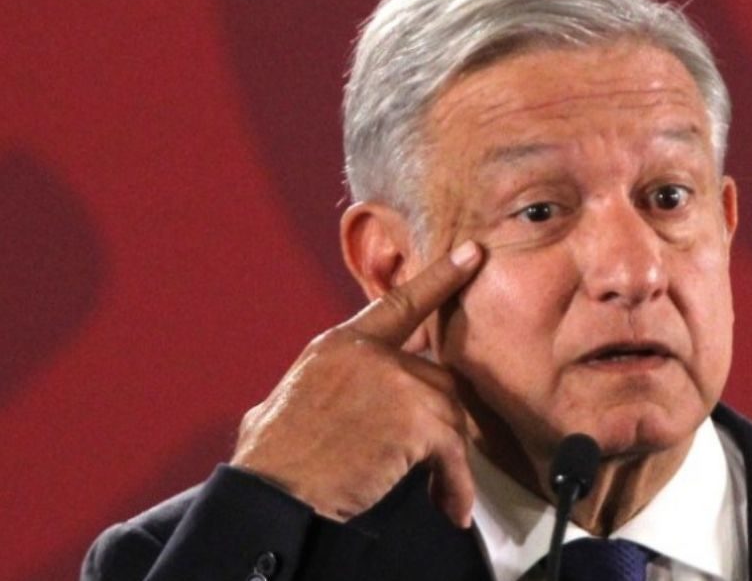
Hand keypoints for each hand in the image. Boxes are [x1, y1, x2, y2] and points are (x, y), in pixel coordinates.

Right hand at [231, 241, 483, 525]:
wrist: (273, 495)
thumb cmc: (272, 463)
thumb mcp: (283, 403)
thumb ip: (322, 386)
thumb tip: (327, 399)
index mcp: (339, 345)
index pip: (398, 303)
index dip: (439, 278)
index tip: (471, 254)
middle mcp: (369, 354)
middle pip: (434, 378)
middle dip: (435, 423)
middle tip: (432, 465)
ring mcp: (395, 382)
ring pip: (448, 414)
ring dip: (446, 460)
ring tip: (436, 493)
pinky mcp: (414, 419)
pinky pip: (453, 452)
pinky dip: (454, 484)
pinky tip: (448, 506)